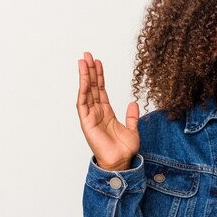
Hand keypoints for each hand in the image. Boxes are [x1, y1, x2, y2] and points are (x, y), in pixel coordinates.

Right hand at [76, 52, 139, 170]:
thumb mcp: (132, 129)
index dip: (99, 75)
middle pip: (91, 87)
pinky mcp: (86, 122)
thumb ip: (132, 115)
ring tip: (83, 61)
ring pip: (86, 92)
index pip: (101, 89)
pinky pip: (83, 103)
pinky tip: (83, 79)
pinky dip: (83, 90)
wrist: (121, 162)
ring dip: (84, 76)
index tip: (98, 62)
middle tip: (87, 55)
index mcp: (106, 112)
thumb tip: (133, 102)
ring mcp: (90, 116)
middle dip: (89, 71)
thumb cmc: (124, 149)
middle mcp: (96, 112)